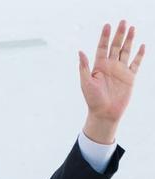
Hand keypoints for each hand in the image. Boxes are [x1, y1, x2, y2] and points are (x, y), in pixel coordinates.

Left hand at [79, 21, 144, 142]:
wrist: (104, 113)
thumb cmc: (92, 99)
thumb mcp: (86, 82)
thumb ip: (84, 67)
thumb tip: (80, 51)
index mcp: (98, 66)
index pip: (102, 48)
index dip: (105, 37)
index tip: (107, 25)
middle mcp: (110, 66)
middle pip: (115, 46)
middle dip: (119, 34)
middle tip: (123, 22)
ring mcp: (120, 71)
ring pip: (126, 51)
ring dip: (129, 40)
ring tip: (131, 28)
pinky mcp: (130, 77)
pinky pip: (136, 63)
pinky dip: (139, 54)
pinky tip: (142, 45)